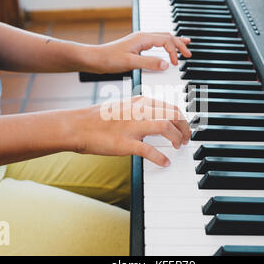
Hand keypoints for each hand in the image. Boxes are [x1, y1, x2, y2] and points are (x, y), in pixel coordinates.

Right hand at [68, 96, 191, 166]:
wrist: (77, 126)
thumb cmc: (98, 119)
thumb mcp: (124, 107)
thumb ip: (141, 111)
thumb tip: (157, 119)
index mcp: (139, 101)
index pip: (170, 106)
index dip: (182, 119)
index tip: (184, 128)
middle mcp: (138, 110)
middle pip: (173, 114)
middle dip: (185, 127)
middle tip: (186, 138)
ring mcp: (132, 126)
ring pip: (165, 127)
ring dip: (177, 138)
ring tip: (179, 146)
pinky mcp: (124, 142)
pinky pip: (149, 150)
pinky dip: (160, 157)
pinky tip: (165, 162)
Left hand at [92, 32, 191, 73]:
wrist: (94, 59)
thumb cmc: (108, 59)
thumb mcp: (130, 63)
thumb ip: (149, 63)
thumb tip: (165, 65)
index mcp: (142, 38)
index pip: (165, 41)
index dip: (173, 51)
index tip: (175, 63)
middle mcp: (142, 37)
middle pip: (166, 36)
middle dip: (179, 43)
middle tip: (189, 52)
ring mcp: (139, 41)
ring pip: (162, 38)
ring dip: (174, 42)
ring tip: (185, 44)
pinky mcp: (136, 47)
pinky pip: (155, 43)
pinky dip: (165, 45)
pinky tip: (166, 50)